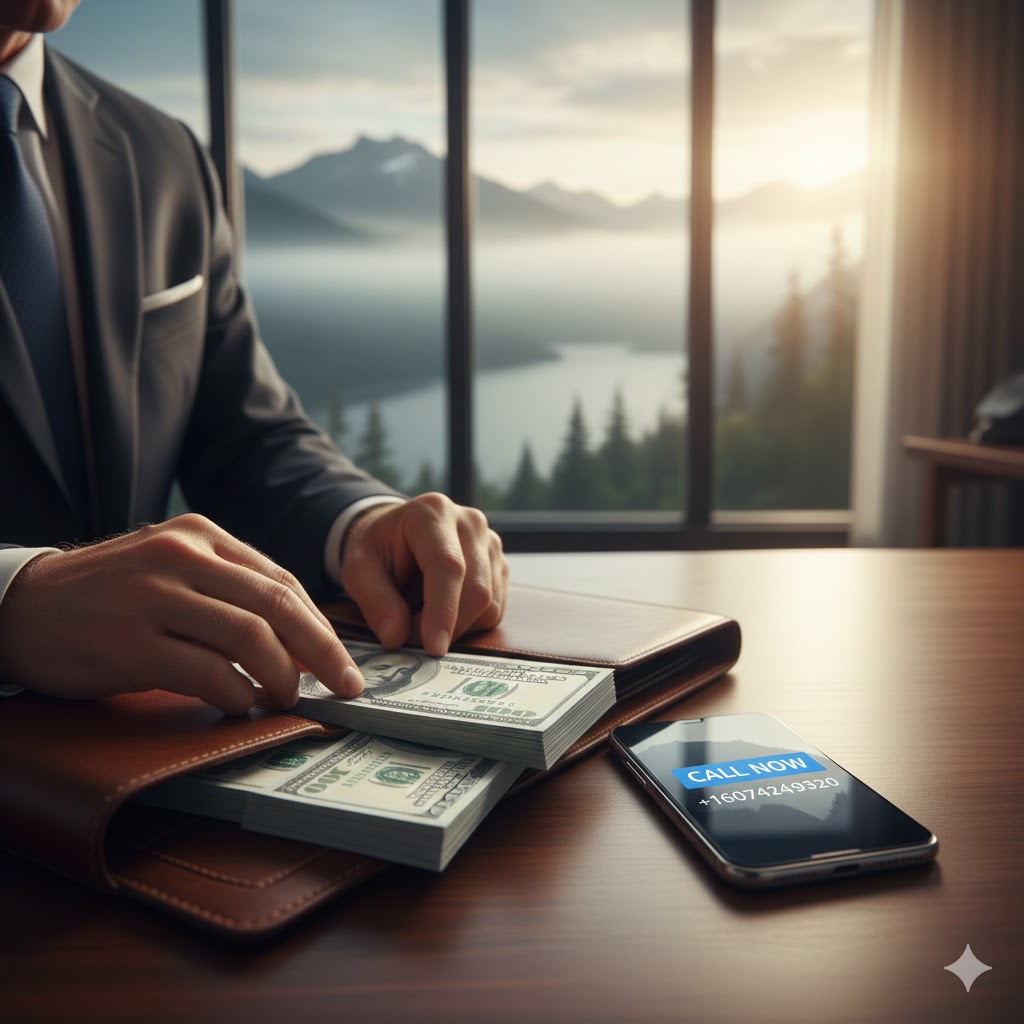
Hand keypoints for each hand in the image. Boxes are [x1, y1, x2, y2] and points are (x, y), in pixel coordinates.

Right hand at [0, 514, 365, 713]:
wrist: (21, 608)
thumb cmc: (108, 595)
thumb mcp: (169, 568)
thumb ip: (227, 588)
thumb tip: (298, 635)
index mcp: (199, 535)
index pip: (281, 581)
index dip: (321, 626)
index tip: (343, 661)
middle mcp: (181, 557)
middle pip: (277, 606)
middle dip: (322, 652)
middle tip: (345, 687)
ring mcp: (154, 597)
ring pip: (250, 638)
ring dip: (281, 678)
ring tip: (286, 699)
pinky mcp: (131, 643)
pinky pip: (208, 673)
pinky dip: (236, 695)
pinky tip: (240, 705)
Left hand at [339, 493, 507, 655]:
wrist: (397, 535)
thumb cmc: (378, 549)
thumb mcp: (358, 569)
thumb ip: (374, 600)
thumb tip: (396, 638)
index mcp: (432, 513)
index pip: (448, 566)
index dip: (443, 610)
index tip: (434, 648)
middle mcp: (471, 523)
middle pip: (477, 590)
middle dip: (447, 626)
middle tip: (411, 639)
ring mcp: (491, 544)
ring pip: (490, 605)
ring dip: (456, 627)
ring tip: (421, 618)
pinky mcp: (500, 566)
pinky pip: (494, 610)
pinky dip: (468, 624)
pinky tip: (442, 612)